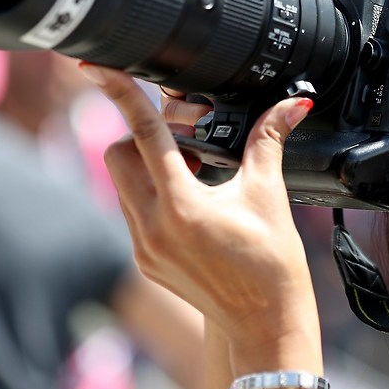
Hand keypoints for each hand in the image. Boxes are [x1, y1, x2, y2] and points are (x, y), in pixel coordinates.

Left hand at [79, 63, 321, 373]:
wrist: (264, 321)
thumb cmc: (271, 263)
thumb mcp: (268, 193)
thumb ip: (268, 140)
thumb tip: (290, 104)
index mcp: (181, 206)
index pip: (144, 134)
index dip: (121, 94)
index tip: (98, 67)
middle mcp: (153, 227)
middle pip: (120, 153)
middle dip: (144, 135)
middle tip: (188, 139)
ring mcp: (143, 246)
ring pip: (122, 183)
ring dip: (149, 165)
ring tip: (195, 172)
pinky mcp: (144, 259)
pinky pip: (133, 211)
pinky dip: (154, 194)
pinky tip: (192, 202)